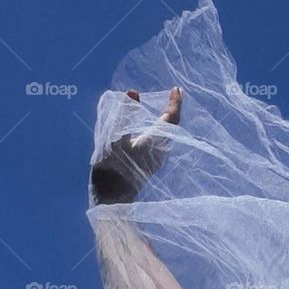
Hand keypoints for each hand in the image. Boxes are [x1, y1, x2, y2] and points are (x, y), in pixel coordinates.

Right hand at [89, 86, 181, 204]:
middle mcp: (160, 150)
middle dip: (172, 109)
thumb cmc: (112, 168)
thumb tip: (133, 93)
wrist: (113, 198)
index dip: (174, 103)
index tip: (176, 89)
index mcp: (154, 141)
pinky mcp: (150, 164)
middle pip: (172, 125)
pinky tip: (152, 126)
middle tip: (174, 94)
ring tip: (165, 107)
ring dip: (167, 119)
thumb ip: (122, 114)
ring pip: (167, 134)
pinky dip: (159, 129)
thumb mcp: (114, 137)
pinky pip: (160, 141)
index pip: (171, 118)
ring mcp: (157, 159)